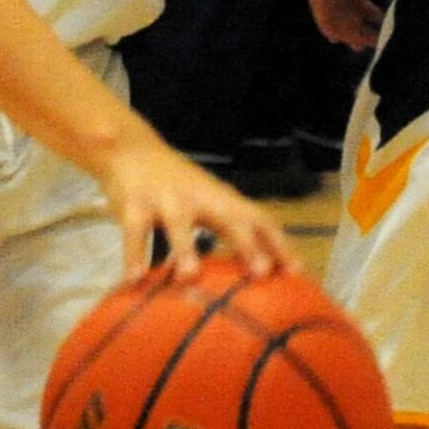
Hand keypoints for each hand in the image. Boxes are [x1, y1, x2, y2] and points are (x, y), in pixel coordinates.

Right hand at [95, 136, 298, 280]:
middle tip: (261, 274)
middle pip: (229, 218)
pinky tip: (134, 280)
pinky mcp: (133, 203)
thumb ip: (230, 230)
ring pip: (178, 222)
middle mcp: (200, 196)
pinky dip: (133, 253)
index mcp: (222, 199)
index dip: (279, 244)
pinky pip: (134, 230)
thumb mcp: (208, 202)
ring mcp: (166, 199)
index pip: (260, 219)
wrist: (131, 148)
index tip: (297, 274)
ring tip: (190, 276)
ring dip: (184, 247)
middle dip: (247, 244)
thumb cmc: (178, 187)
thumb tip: (261, 273)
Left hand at [311, 0, 388, 50]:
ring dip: (347, 28)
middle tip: (368, 44)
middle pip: (340, 4)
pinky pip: (321, 1)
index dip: (358, 11)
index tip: (371, 25)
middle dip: (354, 25)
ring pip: (331, 8)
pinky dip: (327, 20)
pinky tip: (336, 35)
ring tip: (365, 43)